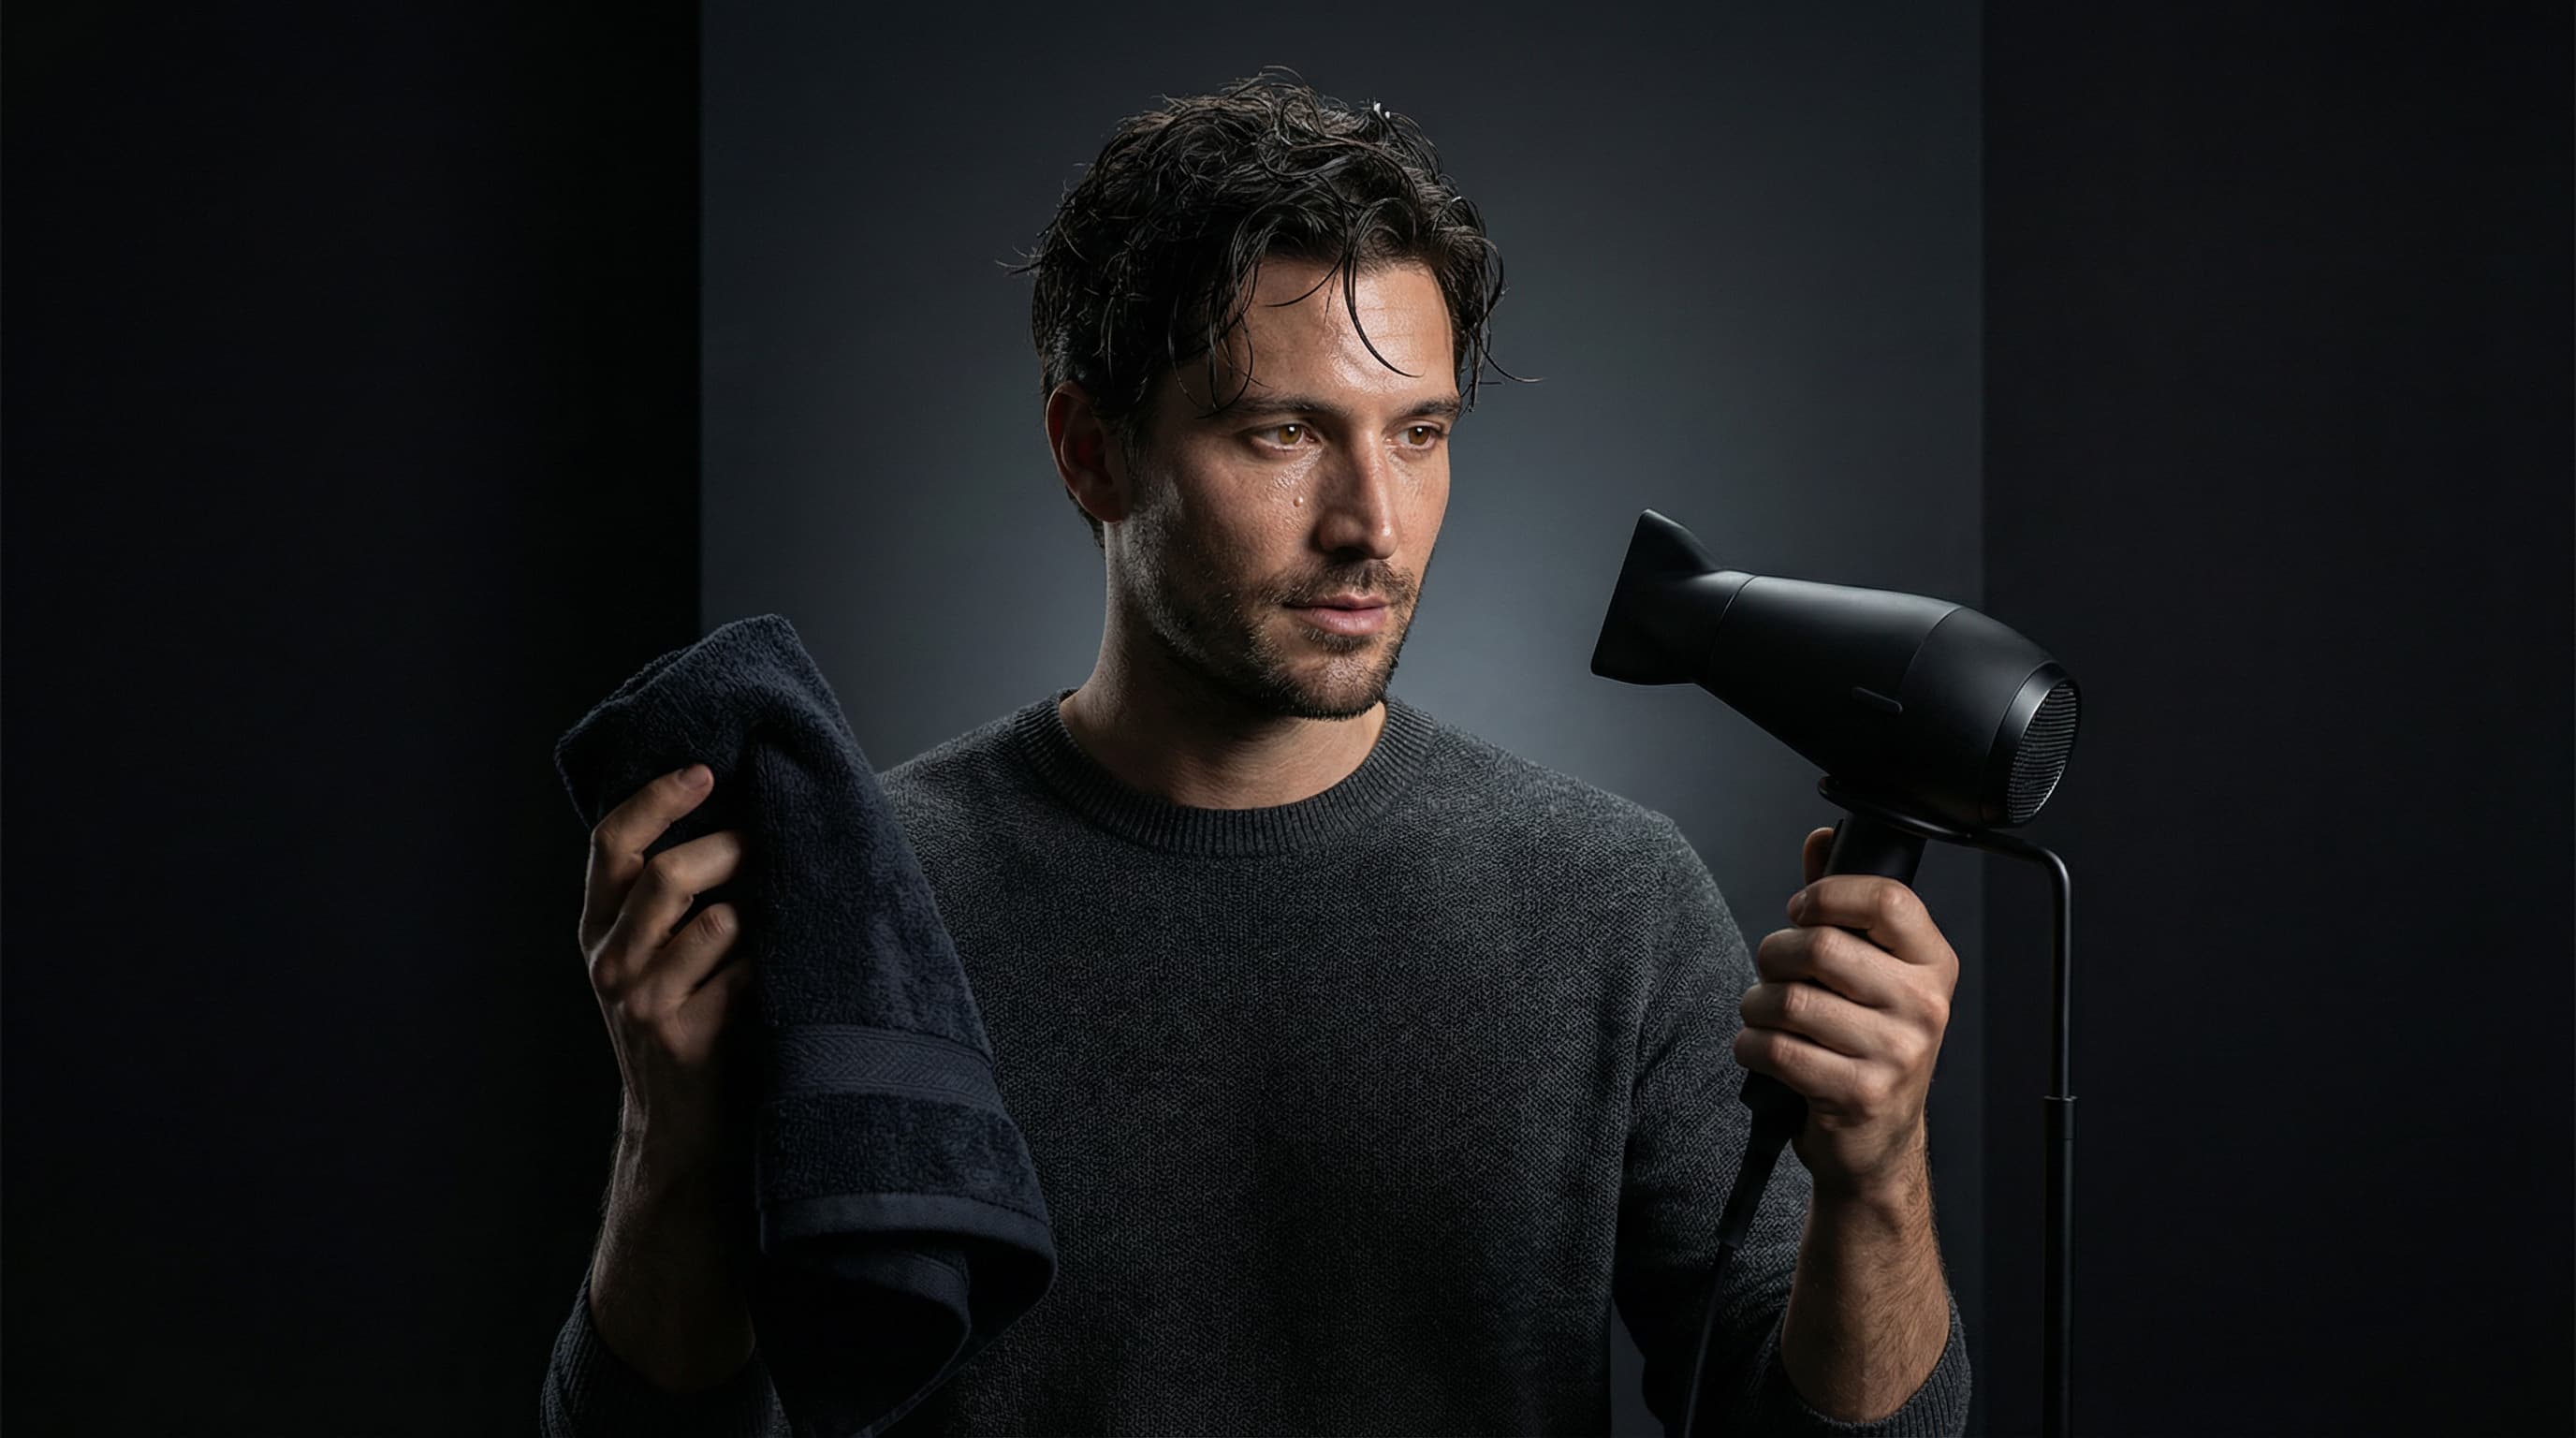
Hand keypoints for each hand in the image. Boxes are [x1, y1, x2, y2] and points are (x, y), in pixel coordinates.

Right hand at [578, 762, 757, 1178]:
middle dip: (731, 848)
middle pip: (669, 874)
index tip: (704, 771)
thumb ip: (665, 898)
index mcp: (598, 930)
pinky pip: (748, 970)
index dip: (656, 799)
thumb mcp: (651, 958)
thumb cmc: (683, 1021)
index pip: (611, 844)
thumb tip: (729, 811)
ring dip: (760, 907)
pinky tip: (782, 969)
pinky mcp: (687, 1037)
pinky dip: (773, 959)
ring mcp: (644, 1003)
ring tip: (779, 913)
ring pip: (716, 920)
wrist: (681, 1128)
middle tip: (771, 843)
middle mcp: (609, 962)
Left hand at [1733, 825, 1958, 1201]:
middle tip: (1774, 972)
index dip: (1827, 895)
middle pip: (1822, 947)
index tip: (1801, 912)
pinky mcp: (1858, 1093)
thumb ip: (1844, 906)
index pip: (1887, 899)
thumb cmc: (1865, 1044)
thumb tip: (1822, 838)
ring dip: (1756, 1005)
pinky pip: (1775, 1048)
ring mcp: (1897, 1053)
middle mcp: (1925, 1007)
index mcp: (1933, 965)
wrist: (1876, 1141)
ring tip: (1764, 1014)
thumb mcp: (1870, 973)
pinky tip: (1761, 1050)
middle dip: (1775, 955)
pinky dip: (1750, 1045)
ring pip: (1790, 1000)